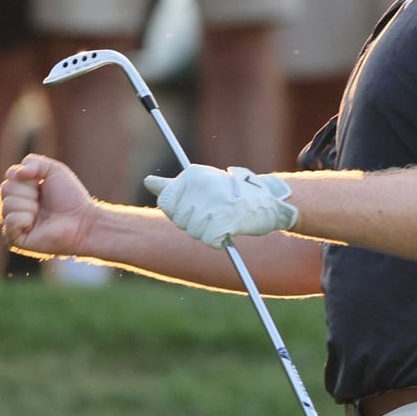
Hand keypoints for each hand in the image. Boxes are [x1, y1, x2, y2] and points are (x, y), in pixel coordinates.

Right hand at [0, 154, 98, 257]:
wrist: (82, 221)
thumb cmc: (70, 197)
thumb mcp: (54, 170)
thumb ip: (33, 162)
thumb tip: (13, 174)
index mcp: (21, 191)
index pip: (9, 176)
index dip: (27, 177)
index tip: (41, 183)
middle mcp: (15, 206)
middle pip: (5, 189)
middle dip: (28, 191)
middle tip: (42, 200)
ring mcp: (14, 223)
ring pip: (7, 204)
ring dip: (28, 205)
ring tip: (41, 212)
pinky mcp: (15, 239)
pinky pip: (9, 221)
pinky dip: (24, 219)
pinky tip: (34, 224)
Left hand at [144, 165, 297, 248]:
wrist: (269, 201)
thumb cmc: (233, 194)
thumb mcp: (201, 184)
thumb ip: (172, 186)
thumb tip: (147, 182)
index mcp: (192, 174)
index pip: (165, 205)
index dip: (181, 211)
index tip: (199, 205)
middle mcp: (200, 185)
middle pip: (180, 221)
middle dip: (196, 223)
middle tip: (217, 211)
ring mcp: (212, 202)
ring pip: (194, 232)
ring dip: (209, 232)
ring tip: (226, 218)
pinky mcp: (224, 219)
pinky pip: (210, 241)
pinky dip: (220, 241)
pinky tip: (231, 229)